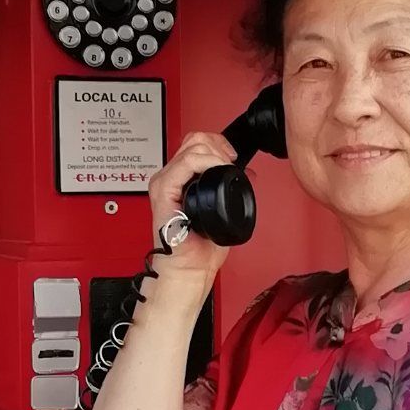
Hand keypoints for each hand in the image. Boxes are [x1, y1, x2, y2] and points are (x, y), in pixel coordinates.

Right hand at [146, 130, 235, 287]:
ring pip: (191, 147)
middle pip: (193, 139)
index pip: (196, 144)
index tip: (233, 156)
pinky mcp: (163, 191)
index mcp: (180, 180)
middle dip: (218, 144)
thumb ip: (229, 189)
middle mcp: (170, 177)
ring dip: (214, 153)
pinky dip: (205, 161)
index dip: (218, 143)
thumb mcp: (221, 210)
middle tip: (230, 161)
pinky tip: (217, 170)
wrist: (189, 269)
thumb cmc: (199, 249)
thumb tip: (247, 173)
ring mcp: (165, 182)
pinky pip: (185, 163)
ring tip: (225, 168)